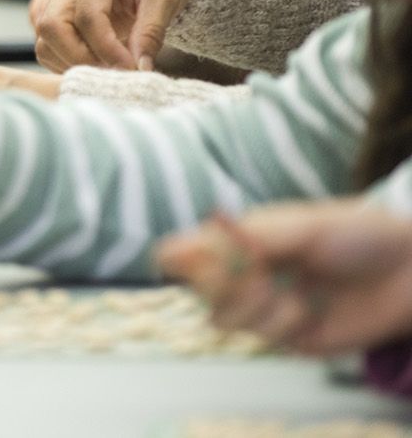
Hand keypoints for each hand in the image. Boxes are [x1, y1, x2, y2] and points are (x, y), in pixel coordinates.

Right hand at [30, 0, 196, 71]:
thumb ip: (151, 32)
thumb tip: (140, 69)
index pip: (87, 17)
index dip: (107, 49)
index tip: (131, 69)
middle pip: (52, 26)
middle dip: (80, 58)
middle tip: (114, 73)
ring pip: (44, 39)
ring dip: (71, 62)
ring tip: (108, 70)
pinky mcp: (57, 13)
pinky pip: (48, 45)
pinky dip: (67, 62)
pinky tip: (97, 64)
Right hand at [158, 202, 411, 354]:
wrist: (411, 272)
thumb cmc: (357, 235)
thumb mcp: (299, 227)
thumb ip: (244, 239)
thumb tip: (182, 246)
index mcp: (240, 239)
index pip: (183, 252)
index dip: (178, 259)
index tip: (195, 260)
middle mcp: (246, 274)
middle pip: (198, 290)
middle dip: (221, 286)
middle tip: (258, 274)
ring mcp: (265, 308)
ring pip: (224, 319)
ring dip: (253, 307)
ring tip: (290, 293)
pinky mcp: (289, 337)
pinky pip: (264, 339)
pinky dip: (283, 324)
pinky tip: (310, 311)